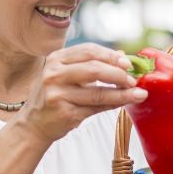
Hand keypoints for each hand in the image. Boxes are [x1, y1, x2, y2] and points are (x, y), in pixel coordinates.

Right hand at [17, 44, 147, 143]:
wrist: (34, 123)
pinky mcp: (64, 113)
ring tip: (139, 94)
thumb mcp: (67, 74)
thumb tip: (122, 56)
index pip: (88, 50)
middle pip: (94, 69)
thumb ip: (91, 65)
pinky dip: (113, 105)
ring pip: (97, 93)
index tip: (128, 63)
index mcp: (56, 59)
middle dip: (118, 74)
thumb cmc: (55, 95)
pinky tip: (124, 103)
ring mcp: (57, 94)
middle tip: (133, 80)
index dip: (111, 55)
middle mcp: (54, 74)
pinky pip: (95, 108)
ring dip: (122, 93)